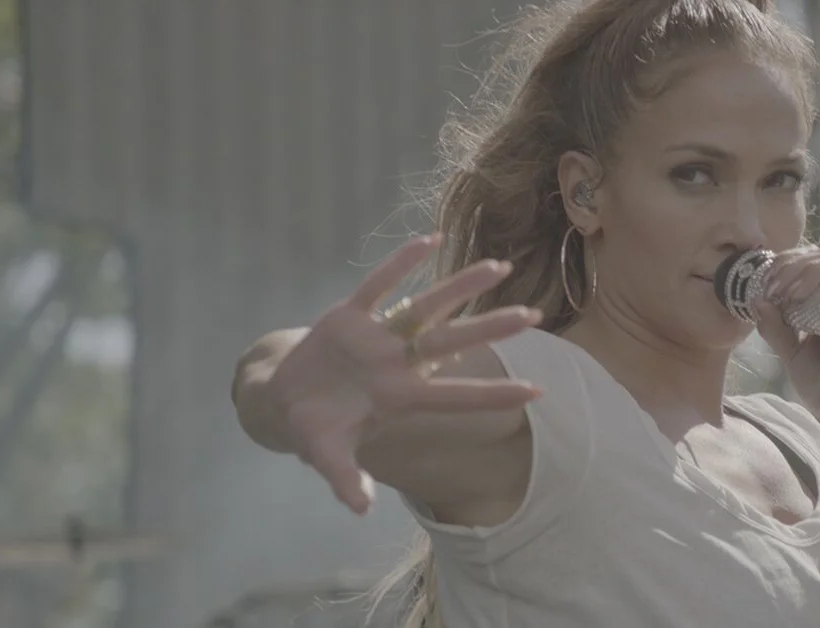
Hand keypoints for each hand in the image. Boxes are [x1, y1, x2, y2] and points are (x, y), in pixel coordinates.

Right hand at [267, 234, 542, 513]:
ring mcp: (377, 337)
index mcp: (400, 397)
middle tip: (533, 315)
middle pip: (452, 341)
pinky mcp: (349, 316)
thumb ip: (345, 480)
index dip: (494, 394)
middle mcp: (397, 364)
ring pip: (427, 306)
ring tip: (500, 266)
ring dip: (461, 286)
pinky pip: (379, 284)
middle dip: (491, 328)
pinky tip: (430, 239)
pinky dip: (401, 263)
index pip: (456, 396)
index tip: (538, 391)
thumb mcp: (326, 456)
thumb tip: (361, 508)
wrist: (281, 400)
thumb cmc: (314, 430)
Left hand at [751, 246, 819, 432]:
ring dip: (812, 269)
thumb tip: (757, 299)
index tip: (764, 285)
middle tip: (773, 286)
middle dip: (794, 263)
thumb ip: (775, 328)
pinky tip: (809, 298)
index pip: (812, 261)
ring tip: (789, 291)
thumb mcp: (790, 354)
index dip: (786, 263)